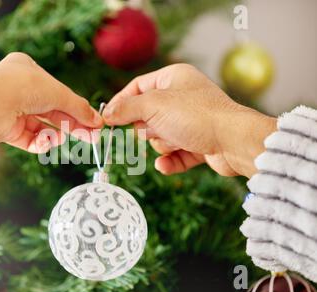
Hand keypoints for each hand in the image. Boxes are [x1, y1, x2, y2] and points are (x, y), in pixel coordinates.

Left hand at [0, 52, 102, 151]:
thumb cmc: (23, 87)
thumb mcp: (59, 94)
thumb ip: (79, 108)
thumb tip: (97, 121)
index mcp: (29, 72)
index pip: (58, 93)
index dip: (78, 109)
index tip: (94, 122)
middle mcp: (19, 91)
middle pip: (53, 113)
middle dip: (73, 125)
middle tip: (92, 138)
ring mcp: (12, 112)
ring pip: (42, 128)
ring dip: (55, 135)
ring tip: (61, 138)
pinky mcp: (6, 131)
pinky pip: (29, 140)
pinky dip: (40, 143)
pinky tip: (45, 142)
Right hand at [103, 64, 276, 177]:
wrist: (233, 142)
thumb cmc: (196, 116)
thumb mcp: (153, 105)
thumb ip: (126, 109)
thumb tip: (107, 115)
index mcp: (173, 78)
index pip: (137, 87)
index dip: (122, 102)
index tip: (108, 119)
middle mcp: (182, 97)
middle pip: (146, 115)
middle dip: (147, 127)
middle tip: (156, 128)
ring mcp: (191, 122)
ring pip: (159, 137)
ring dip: (163, 144)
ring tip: (177, 141)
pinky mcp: (198, 143)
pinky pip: (174, 155)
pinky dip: (170, 161)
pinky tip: (166, 165)